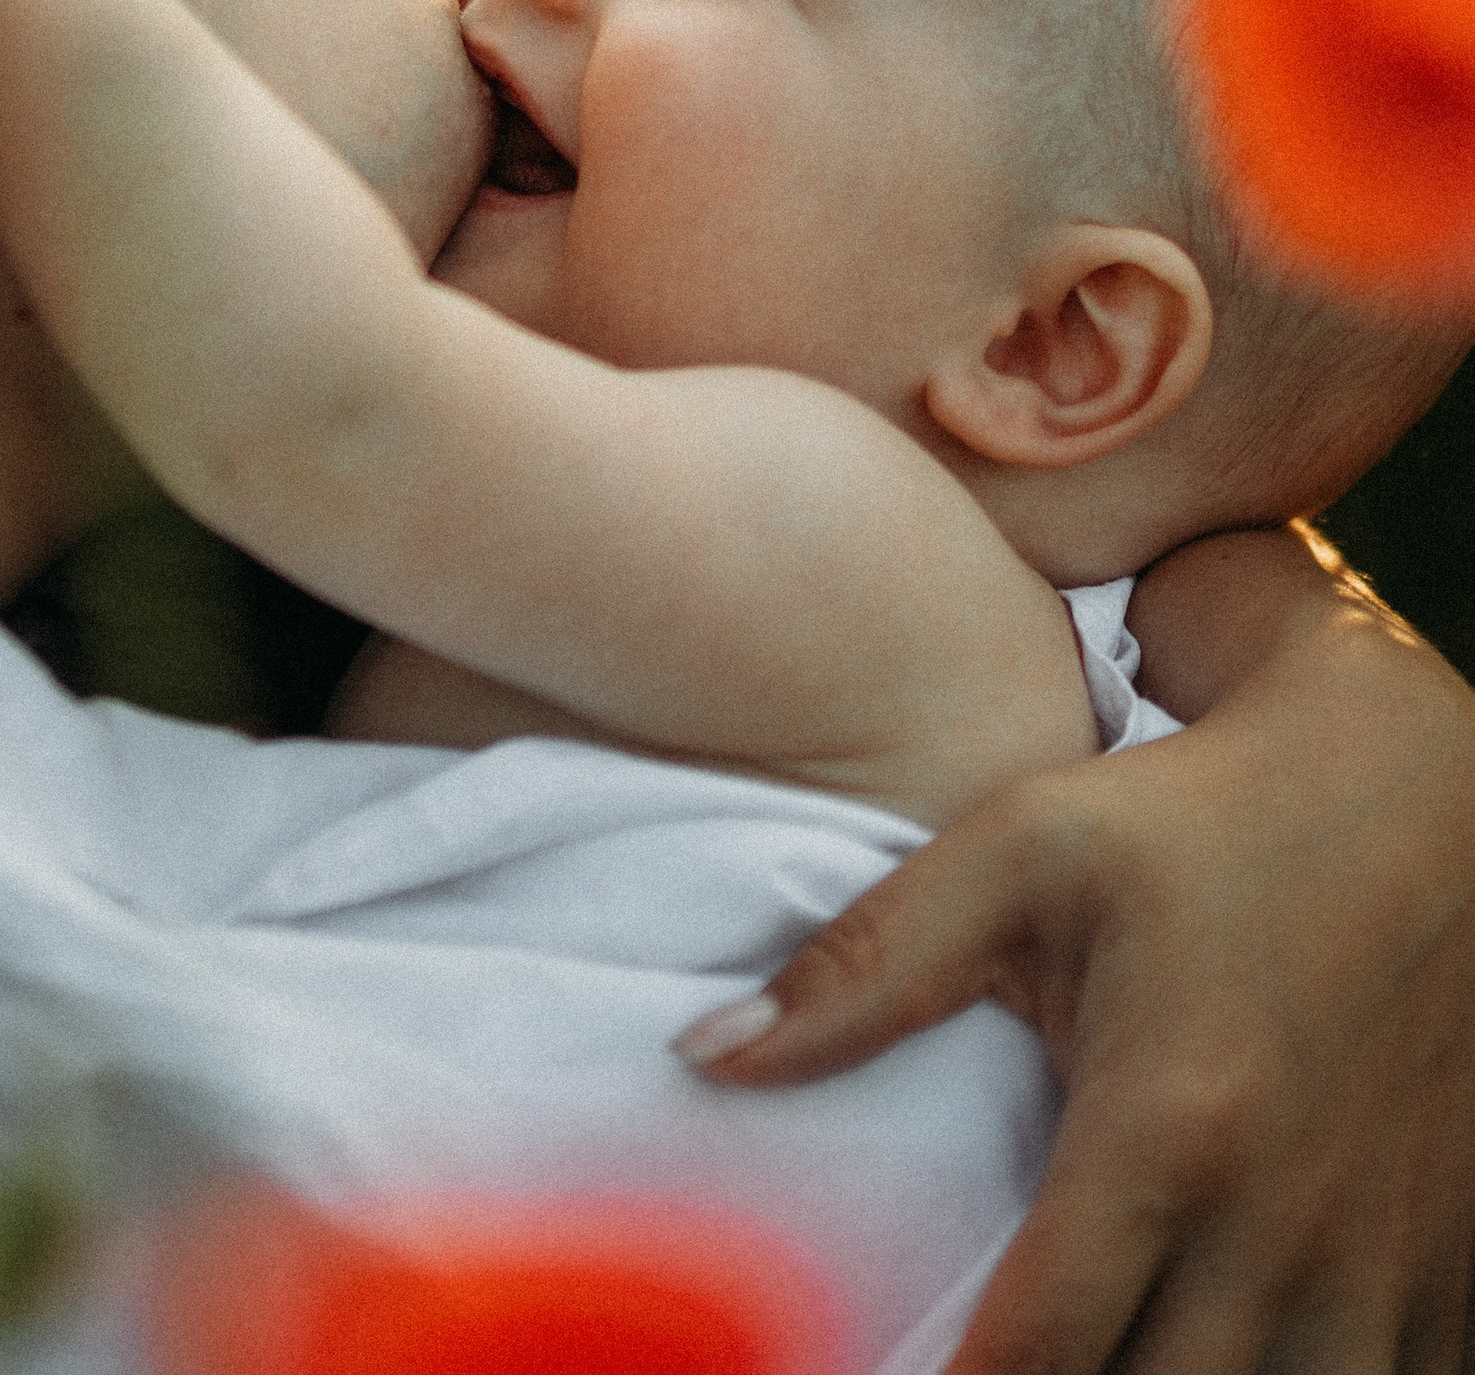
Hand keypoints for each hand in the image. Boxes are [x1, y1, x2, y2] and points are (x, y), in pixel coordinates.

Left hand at [686, 558, 1474, 1374]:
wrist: (1414, 790)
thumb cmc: (1193, 817)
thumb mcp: (1019, 853)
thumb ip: (862, 966)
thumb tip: (706, 1056)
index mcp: (1169, 1129)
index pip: (1043, 1350)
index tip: (880, 1374)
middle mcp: (1283, 1224)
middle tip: (981, 1360)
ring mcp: (1380, 1261)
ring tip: (1088, 1363)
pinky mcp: (1446, 1269)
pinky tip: (1214, 1349)